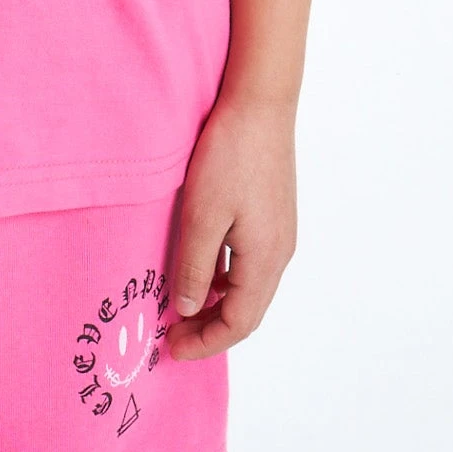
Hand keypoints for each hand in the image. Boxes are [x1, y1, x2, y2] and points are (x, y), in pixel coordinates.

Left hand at [166, 96, 297, 359]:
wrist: (260, 103)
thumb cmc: (230, 155)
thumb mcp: (202, 215)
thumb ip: (194, 268)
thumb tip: (187, 310)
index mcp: (265, 259)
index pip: (238, 323)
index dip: (205, 341)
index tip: (171, 348)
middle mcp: (280, 252)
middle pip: (248, 310)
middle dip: (211, 327)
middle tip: (173, 333)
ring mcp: (280, 232)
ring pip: (250, 286)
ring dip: (218, 301)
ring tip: (181, 303)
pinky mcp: (274, 213)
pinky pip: (251, 261)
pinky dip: (226, 275)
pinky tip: (202, 264)